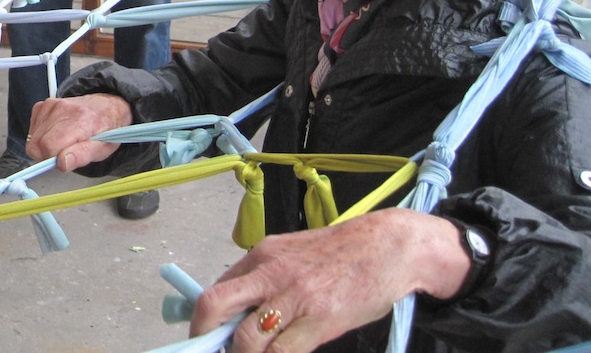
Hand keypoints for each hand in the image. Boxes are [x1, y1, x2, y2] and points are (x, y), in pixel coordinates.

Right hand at [26, 93, 131, 170]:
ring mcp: (50, 105)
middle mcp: (63, 108)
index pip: (49, 145)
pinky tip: (55, 134)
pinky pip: (32, 131)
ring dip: (44, 146)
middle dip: (47, 155)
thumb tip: (61, 163)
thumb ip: (82, 156)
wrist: (104, 107)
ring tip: (62, 142)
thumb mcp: (102, 149)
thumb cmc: (104, 129)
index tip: (64, 161)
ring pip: (32, 139)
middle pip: (37, 144)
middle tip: (64, 153)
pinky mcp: (42, 106)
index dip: (53, 159)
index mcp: (81, 119)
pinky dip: (40, 137)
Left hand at [188, 209, 469, 351]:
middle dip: (206, 337)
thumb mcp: (293, 254)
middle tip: (214, 352)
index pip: (216, 289)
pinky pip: (283, 351)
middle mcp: (271, 273)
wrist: (388, 248)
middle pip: (216, 305)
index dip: (202, 320)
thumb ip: (264, 278)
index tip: (202, 339)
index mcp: (262, 255)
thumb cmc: (341, 254)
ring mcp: (294, 297)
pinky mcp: (320, 320)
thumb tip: (237, 311)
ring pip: (247, 339)